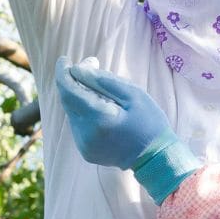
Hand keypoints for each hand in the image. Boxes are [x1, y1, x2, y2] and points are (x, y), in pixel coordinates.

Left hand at [54, 56, 202, 202]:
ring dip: (79, 96)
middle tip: (90, 66)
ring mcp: (84, 145)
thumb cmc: (149, 122)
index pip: (69, 91)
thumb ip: (103, 80)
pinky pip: (78, 124)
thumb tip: (77, 69)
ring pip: (72, 112)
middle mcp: (85, 133)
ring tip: (100, 89)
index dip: (63, 73)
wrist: (156, 159)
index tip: (65, 59)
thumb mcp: (133, 95)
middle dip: (74, 81)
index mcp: (98, 118)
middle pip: (68, 100)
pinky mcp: (85, 151)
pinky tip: (101, 108)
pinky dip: (84, 112)